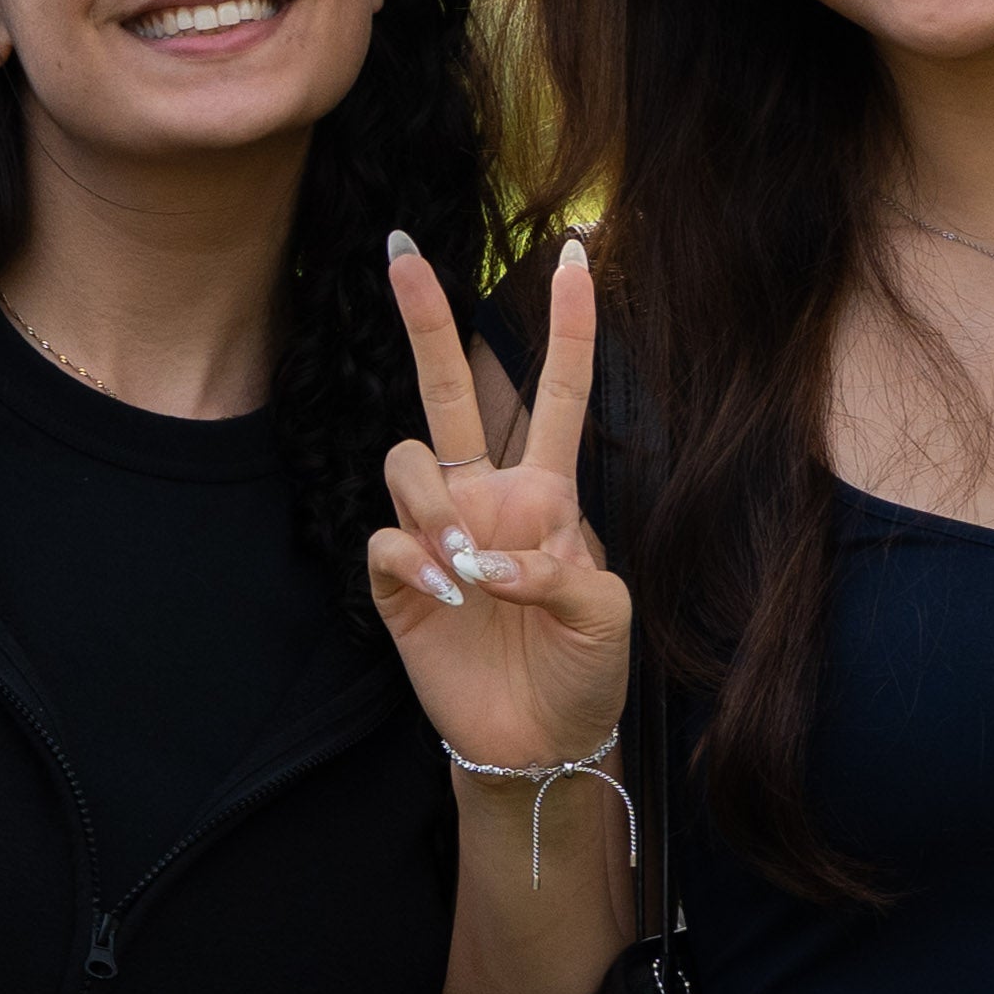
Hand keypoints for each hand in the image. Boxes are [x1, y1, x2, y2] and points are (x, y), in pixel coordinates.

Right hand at [373, 235, 634, 802]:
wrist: (539, 742)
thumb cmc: (585, 673)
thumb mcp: (607, 618)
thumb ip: (559, 572)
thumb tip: (486, 558)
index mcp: (547, 492)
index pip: (556, 394)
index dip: (568, 327)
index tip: (573, 253)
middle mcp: (484, 498)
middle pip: (448, 390)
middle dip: (426, 320)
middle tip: (402, 251)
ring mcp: (436, 535)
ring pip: (406, 461)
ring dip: (429, 505)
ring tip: (462, 569)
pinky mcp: (399, 583)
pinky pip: (386, 540)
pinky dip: (413, 561)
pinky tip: (448, 598)